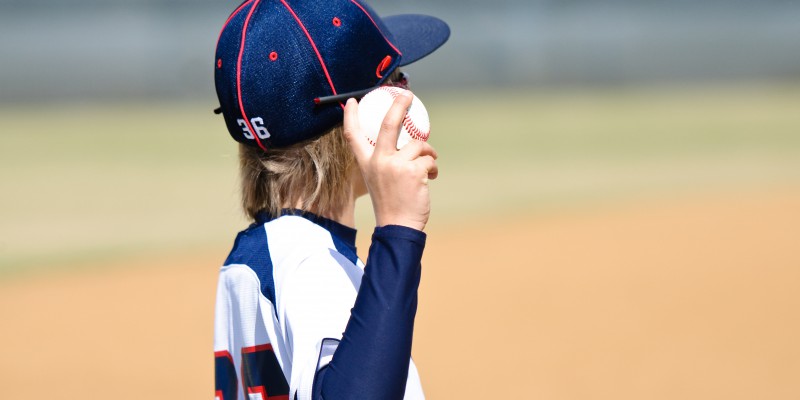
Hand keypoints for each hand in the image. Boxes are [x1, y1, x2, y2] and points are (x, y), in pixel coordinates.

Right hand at [343, 91, 438, 230]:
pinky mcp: (413, 171)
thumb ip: (386, 161)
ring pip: (418, 144)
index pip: (353, 135)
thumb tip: (407, 140)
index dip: (351, 117)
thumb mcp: (379, 179)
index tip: (352, 101)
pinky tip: (430, 179)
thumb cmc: (391, 203)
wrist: (398, 226)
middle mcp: (378, 161)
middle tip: (408, 95)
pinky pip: (429, 159)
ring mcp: (395, 165)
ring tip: (428, 167)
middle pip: (388, 124)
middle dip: (399, 105)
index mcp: (366, 163)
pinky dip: (433, 167)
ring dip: (428, 154)